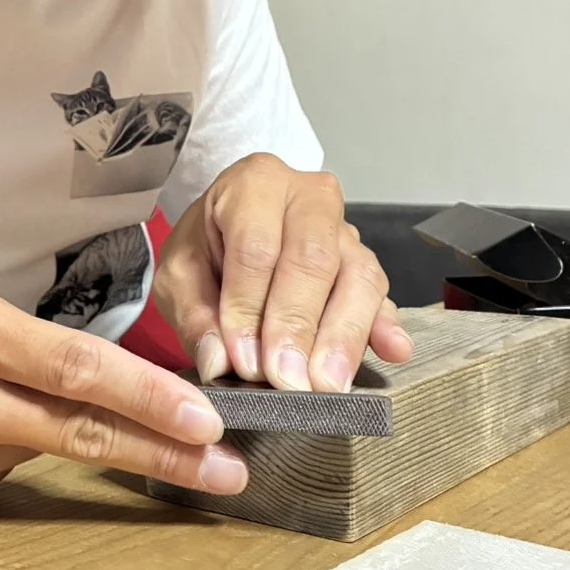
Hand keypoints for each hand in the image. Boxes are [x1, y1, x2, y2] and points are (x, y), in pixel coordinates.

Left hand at [153, 154, 413, 391]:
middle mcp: (308, 197)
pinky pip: (382, 293)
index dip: (251, 308)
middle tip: (288, 381)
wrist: (230, 229)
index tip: (245, 362)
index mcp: (254, 184)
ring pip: (357, 276)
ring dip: (343, 336)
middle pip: (314, 259)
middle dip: (300, 326)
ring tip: (328, 384)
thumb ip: (195, 315)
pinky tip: (391, 351)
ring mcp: (345, 229)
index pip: (256, 248)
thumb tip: (219, 362)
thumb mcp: (179, 274)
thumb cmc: (206, 247)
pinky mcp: (365, 262)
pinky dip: (386, 326)